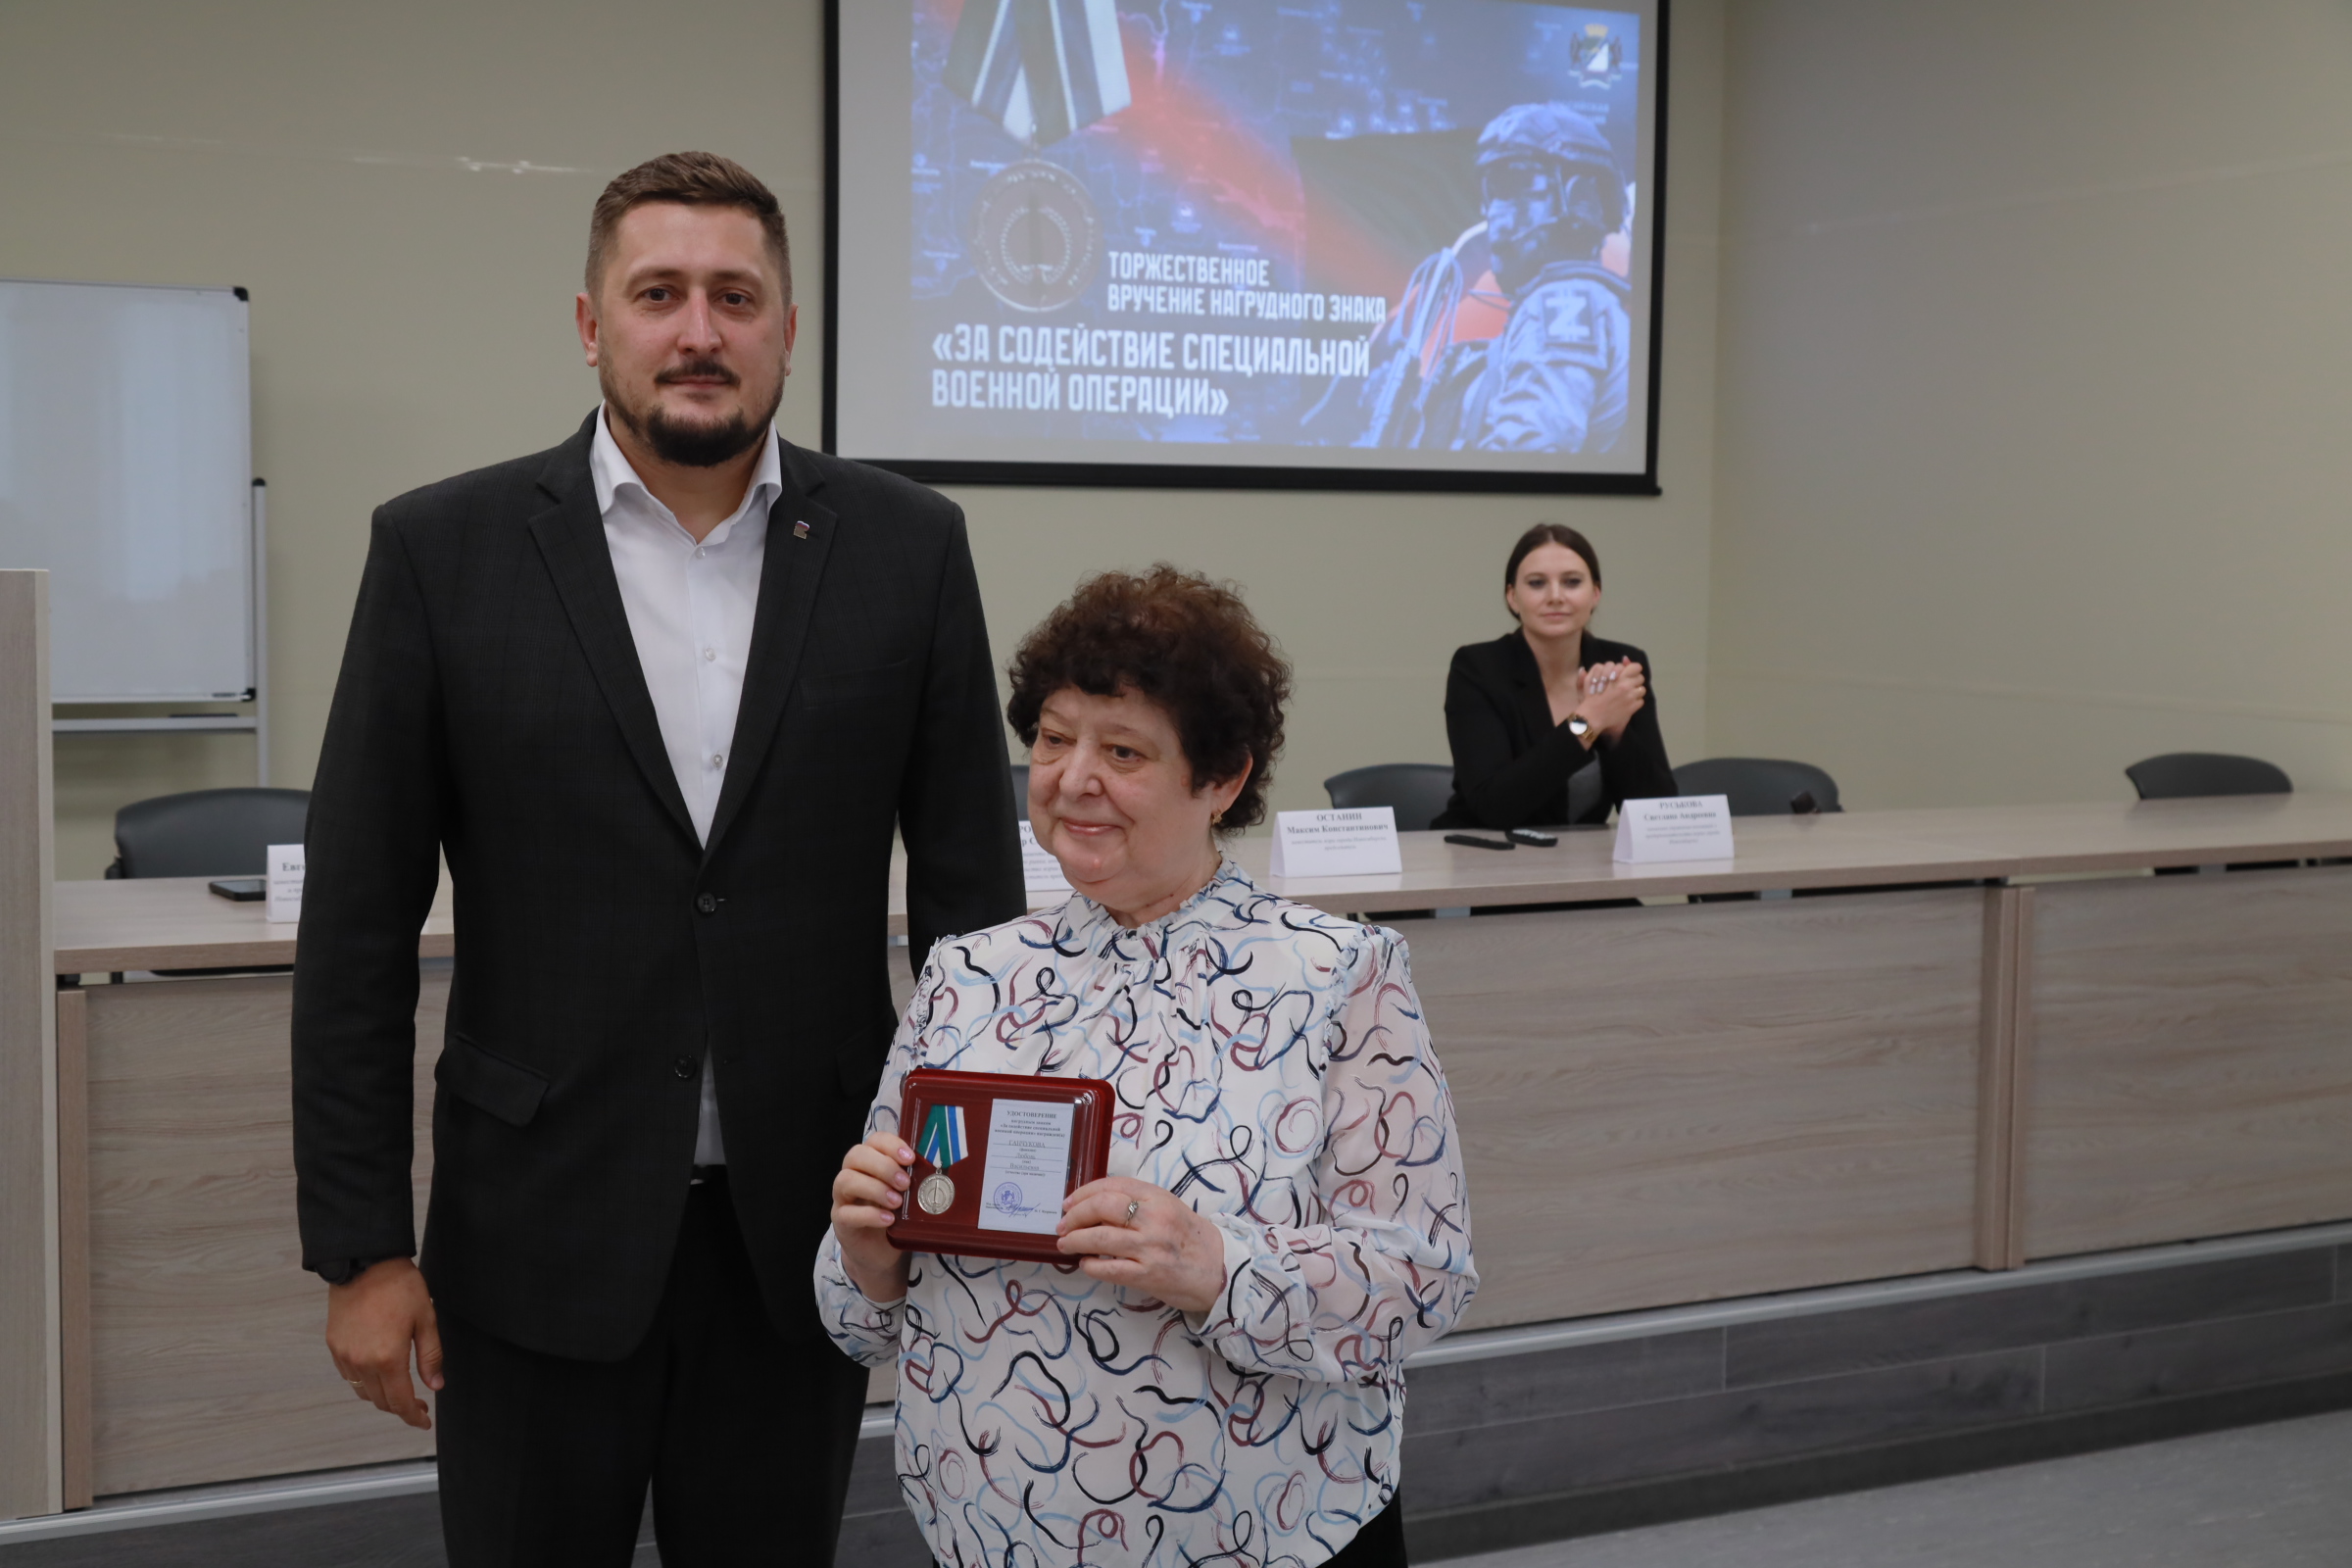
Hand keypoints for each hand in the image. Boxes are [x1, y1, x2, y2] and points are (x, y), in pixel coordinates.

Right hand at [326, 1258, 440, 1430]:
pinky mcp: (334, 1346)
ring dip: (381, 1397)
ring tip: (400, 1391)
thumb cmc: (400, 1287)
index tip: (424, 1422)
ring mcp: (344, 1356)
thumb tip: (435, 1385)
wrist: (364, 1263)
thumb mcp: (426, 1319)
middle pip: (380, 1401)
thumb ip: (430, 1356)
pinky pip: (350, 1376)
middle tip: (417, 1406)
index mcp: (388, 1358)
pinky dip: (365, 1383)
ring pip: (363, 1392)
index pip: (400, 1402)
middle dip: (400, 1409)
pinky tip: (379, 1374)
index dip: (413, 1417)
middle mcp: (362, 1363)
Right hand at [831, 1131, 914, 1303]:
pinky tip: (888, 1220)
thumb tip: (942, 1171)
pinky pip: (846, 1213)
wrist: (878, 1251)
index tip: (910, 1158)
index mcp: (870, 1162)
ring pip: (845, 1180)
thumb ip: (916, 1180)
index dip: (891, 1145)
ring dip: (875, 1188)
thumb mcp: (908, 1195)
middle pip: (855, 1155)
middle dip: (883, 1166)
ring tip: (897, 1202)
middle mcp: (852, 1174)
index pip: (874, 1141)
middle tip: (905, 1183)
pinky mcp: (840, 1221)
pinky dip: (869, 1215)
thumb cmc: (895, 1215)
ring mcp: (843, 1198)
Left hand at [1057, 1177, 1227, 1315]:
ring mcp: (1150, 1248)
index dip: (1083, 1193)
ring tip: (1065, 1244)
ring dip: (1075, 1240)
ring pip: (1100, 1239)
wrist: (1218, 1269)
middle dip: (1074, 1216)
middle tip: (1062, 1225)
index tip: (1068, 1203)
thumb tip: (1094, 1206)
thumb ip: (1137, 1202)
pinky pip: (1109, 1268)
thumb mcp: (1168, 1207)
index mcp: (1157, 1197)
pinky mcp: (1148, 1275)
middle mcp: (1154, 1219)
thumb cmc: (1189, 1237)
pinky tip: (1085, 1263)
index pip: (1112, 1185)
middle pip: (1102, 1208)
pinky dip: (1090, 1265)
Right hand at [1571, 660, 1646, 741]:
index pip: (1636, 667)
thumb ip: (1609, 667)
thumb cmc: (1592, 696)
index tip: (1628, 674)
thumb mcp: (1595, 677)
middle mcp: (1627, 685)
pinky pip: (1641, 701)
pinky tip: (1627, 704)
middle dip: (1634, 681)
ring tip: (1627, 696)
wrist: (1592, 716)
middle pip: (1640, 678)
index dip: (1633, 670)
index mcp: (1619, 677)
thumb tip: (1625, 658)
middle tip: (1626, 686)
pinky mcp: (1633, 707)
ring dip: (1636, 692)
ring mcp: (1631, 697)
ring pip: (1642, 689)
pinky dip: (1635, 702)